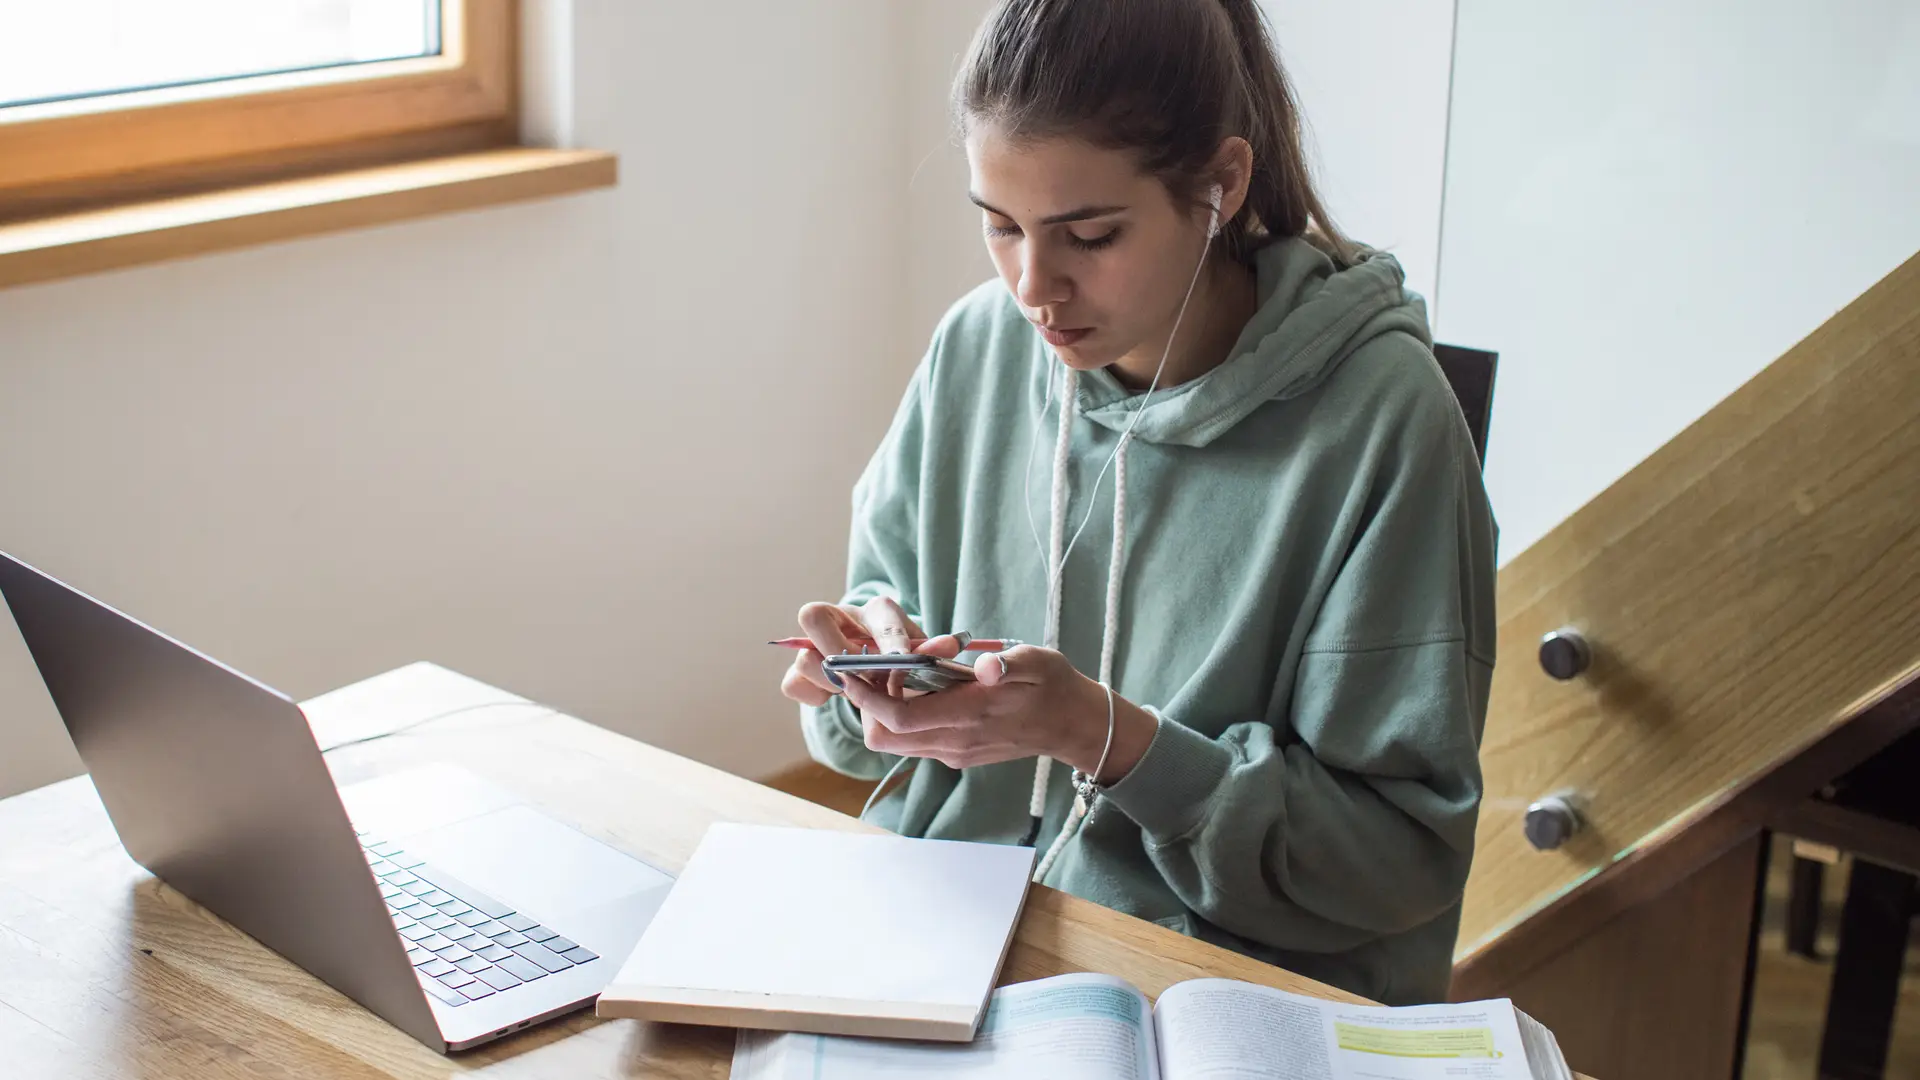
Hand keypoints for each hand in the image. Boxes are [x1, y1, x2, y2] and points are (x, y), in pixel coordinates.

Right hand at [780, 597, 962, 705]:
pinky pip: (792, 683)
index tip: (902, 661)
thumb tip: (949, 645)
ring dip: (831, 681)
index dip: (890, 639)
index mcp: (878, 611)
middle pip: (812, 617)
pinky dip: (813, 695)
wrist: (887, 669)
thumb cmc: (908, 660)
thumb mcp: (923, 654)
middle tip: (865, 678)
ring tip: (854, 690)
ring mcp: (815, 644)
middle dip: (841, 654)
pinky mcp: (802, 671)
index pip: (878, 612)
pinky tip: (833, 698)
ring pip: (803, 657)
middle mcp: (839, 618)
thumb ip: (932, 650)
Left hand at [839, 645, 1156, 780]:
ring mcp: (954, 752)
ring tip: (888, 675)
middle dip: (866, 706)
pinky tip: (912, 687)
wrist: (1073, 726)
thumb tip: (988, 666)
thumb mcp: (1038, 662)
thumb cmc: (1054, 687)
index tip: (853, 670)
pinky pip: (913, 741)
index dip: (868, 697)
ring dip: (881, 711)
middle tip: (870, 670)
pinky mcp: (956, 754)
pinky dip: (900, 717)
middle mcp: (956, 742)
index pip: (900, 718)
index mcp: (970, 715)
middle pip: (884, 737)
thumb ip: (1011, 664)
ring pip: (894, 743)